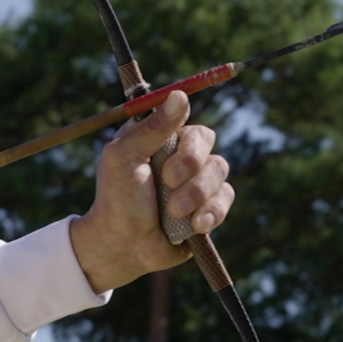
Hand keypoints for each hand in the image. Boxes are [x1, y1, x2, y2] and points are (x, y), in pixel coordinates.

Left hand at [69, 91, 235, 293]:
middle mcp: (179, 155)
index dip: (185, 140)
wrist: (124, 246)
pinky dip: (211, 212)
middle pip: (207, 143)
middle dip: (189, 166)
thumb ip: (151, 128)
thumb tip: (179, 95)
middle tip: (167, 183)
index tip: (168, 156)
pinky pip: (226, 198)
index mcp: (158, 139)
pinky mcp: (208, 206)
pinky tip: (194, 226)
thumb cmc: (117, 201)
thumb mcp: (123, 158)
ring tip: (173, 213)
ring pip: (219, 170)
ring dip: (196, 193)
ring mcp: (196, 180)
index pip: (185, 120)